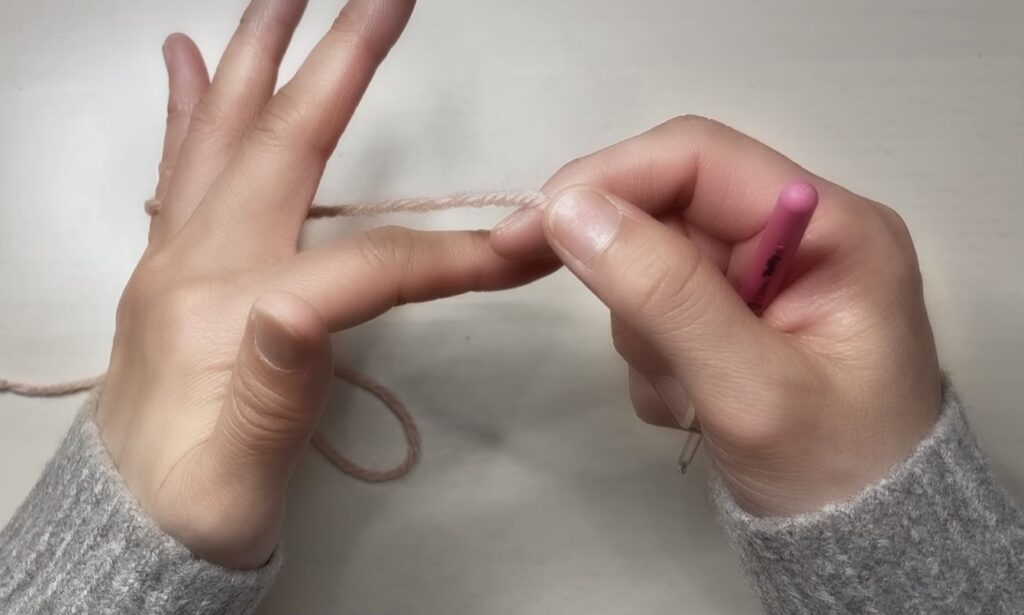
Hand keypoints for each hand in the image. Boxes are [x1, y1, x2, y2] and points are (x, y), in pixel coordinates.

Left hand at [98, 0, 541, 568]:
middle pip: (280, 146)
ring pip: (222, 135)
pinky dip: (189, 107)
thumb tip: (305, 305)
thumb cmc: (196, 508)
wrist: (127, 532)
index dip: (447, 257)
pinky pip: (180, 166)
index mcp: (226, 315)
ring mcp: (176, 258)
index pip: (360, 263)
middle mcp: (195, 266)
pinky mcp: (170, 266)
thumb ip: (273, 383)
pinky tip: (189, 58)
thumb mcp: (240, 471)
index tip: (520, 252)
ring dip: (259, 56)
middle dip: (339, 64)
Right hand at [492, 116, 942, 516]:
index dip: (607, 179)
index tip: (533, 227)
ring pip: (650, 266)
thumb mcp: (750, 388)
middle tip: (647, 356)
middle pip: (666, 211)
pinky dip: (656, 361)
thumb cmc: (831, 471)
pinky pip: (656, 311)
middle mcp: (793, 234)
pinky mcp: (733, 316)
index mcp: (828, 226)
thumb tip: (568, 208)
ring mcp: (760, 278)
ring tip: (697, 398)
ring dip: (648, 337)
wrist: (861, 543)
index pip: (698, 158)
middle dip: (634, 286)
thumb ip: (665, 295)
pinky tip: (697, 404)